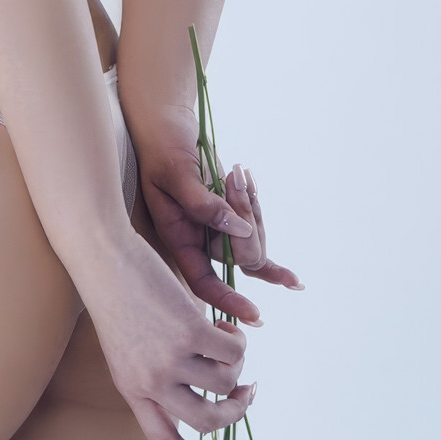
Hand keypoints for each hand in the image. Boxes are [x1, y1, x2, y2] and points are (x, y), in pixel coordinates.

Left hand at [81, 233, 256, 439]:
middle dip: (236, 410)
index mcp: (133, 391)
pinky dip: (237, 339)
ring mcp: (171, 359)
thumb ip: (157, 375)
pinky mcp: (190, 331)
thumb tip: (210, 388)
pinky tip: (226, 322)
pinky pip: (232, 349)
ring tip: (228, 338)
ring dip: (238, 364)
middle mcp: (151, 383)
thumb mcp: (127, 349)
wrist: (104, 259)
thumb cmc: (118, 298)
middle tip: (248, 389)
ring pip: (226, 382)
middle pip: (208, 421)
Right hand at [138, 140, 302, 325]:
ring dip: (254, 210)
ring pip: (251, 243)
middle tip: (237, 183)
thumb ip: (206, 205)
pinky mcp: (225, 214)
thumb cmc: (162, 147)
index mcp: (177, 237)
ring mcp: (212, 228)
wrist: (164, 125)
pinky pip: (253, 230)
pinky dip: (260, 216)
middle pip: (238, 258)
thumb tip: (240, 232)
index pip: (203, 282)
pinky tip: (278, 248)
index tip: (255, 313)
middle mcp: (196, 239)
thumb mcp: (178, 174)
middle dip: (249, 223)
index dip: (228, 300)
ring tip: (238, 175)